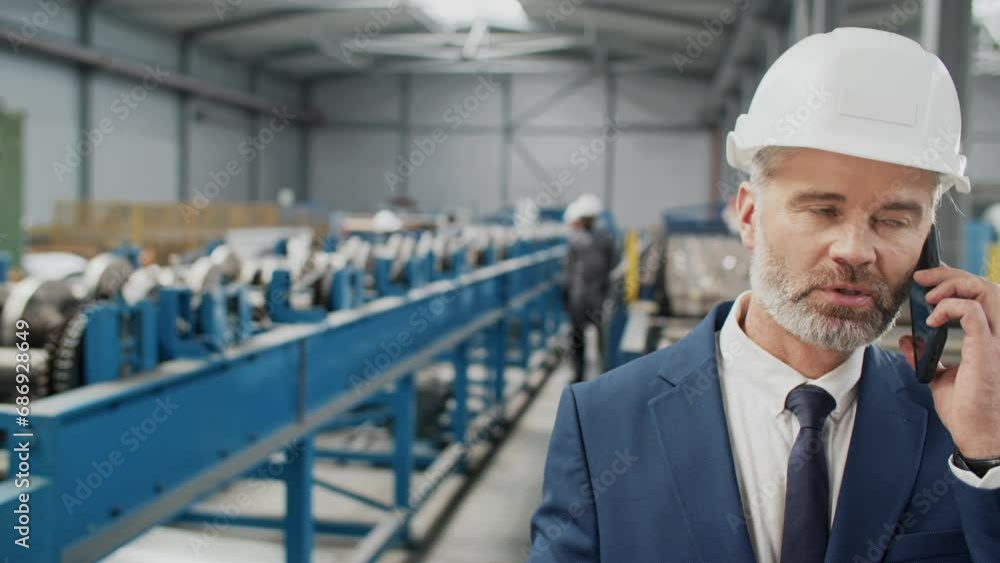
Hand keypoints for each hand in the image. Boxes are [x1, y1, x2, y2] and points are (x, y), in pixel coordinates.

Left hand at [898, 265, 999, 458]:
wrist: (977, 434)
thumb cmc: (966, 409)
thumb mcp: (939, 376)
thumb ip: (925, 355)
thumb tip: (908, 341)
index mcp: (990, 337)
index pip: (981, 294)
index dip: (956, 279)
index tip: (926, 279)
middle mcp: (999, 334)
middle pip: (984, 284)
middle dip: (950, 274)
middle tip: (921, 277)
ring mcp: (998, 340)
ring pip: (985, 290)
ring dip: (952, 285)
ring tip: (926, 296)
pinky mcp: (989, 349)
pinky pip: (973, 312)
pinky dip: (950, 307)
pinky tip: (931, 319)